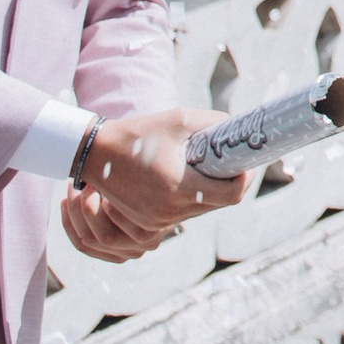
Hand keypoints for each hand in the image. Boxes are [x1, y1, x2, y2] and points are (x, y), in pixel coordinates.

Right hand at [65, 109, 241, 255]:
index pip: (231, 195)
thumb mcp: (179, 119)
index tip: (247, 162)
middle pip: (219, 204)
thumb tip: (240, 130)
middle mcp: (169, 211)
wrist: (95, 154)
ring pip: (202, 211)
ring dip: (211, 191)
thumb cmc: (138, 134)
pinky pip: (184, 215)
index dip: (245, 178)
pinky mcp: (149, 224)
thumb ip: (214, 125)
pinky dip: (191, 199)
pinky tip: (185, 178)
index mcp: (178, 187)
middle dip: (230, 182)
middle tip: (231, 160)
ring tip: (203, 166)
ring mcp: (157, 221)